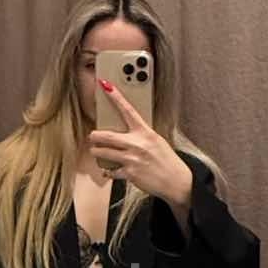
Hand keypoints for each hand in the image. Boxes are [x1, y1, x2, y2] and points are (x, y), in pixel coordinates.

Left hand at [89, 79, 191, 205]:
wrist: (176, 181)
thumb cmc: (167, 161)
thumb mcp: (157, 141)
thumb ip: (141, 136)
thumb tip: (127, 133)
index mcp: (145, 132)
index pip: (128, 110)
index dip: (116, 97)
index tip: (106, 85)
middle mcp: (137, 144)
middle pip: (107, 136)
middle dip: (95, 136)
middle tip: (92, 136)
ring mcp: (132, 159)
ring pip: (104, 153)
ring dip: (96, 152)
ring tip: (96, 152)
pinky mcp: (129, 173)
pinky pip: (111, 171)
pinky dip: (108, 172)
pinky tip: (109, 171)